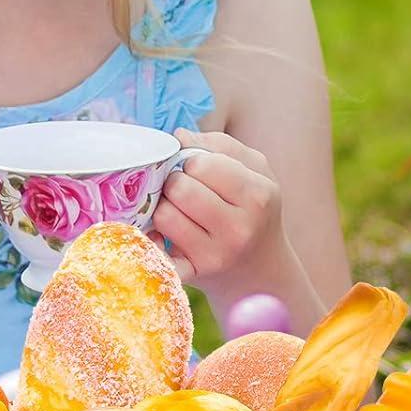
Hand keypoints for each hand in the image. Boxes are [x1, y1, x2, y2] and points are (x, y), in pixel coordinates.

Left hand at [150, 129, 285, 285]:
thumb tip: (179, 135)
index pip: (202, 164)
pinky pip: (153, 249)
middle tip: (183, 191)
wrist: (261, 272)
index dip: (191, 162)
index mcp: (258, 195)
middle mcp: (239, 228)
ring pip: (164, 215)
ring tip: (178, 212)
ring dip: (163, 208)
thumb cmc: (253, 211)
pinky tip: (158, 237)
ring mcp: (216, 254)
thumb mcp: (255, 172)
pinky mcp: (193, 274)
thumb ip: (220, 145)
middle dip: (174, 184)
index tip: (196, 171)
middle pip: (180, 189)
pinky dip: (149, 240)